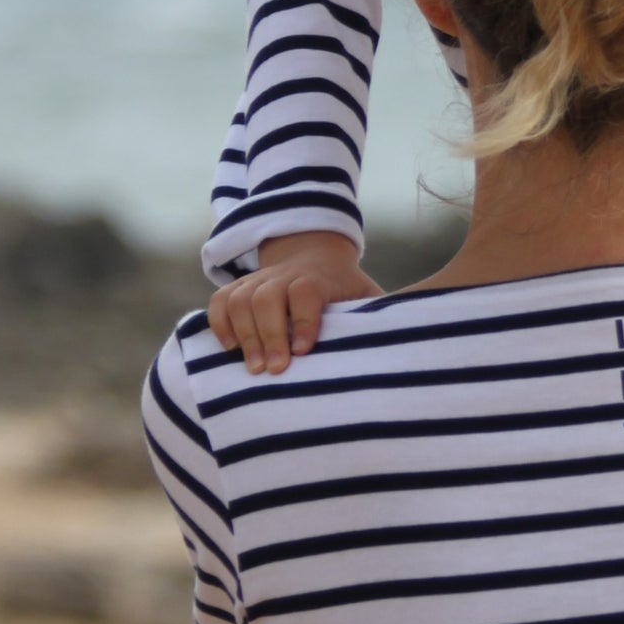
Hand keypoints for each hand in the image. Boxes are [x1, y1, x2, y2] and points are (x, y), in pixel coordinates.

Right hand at [208, 233, 382, 374]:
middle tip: (274, 370)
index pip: (306, 292)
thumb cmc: (345, 287)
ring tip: (253, 368)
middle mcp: (284, 276)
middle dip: (269, 335)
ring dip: (244, 333)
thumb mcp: (366, 294)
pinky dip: (219, 323)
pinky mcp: (241, 287)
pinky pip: (221, 300)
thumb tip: (404, 341)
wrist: (314, 253)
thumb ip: (378, 314)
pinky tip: (229, 349)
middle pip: (267, 298)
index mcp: (318, 278)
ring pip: (240, 299)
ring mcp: (259, 279)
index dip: (303, 320)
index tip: (305, 351)